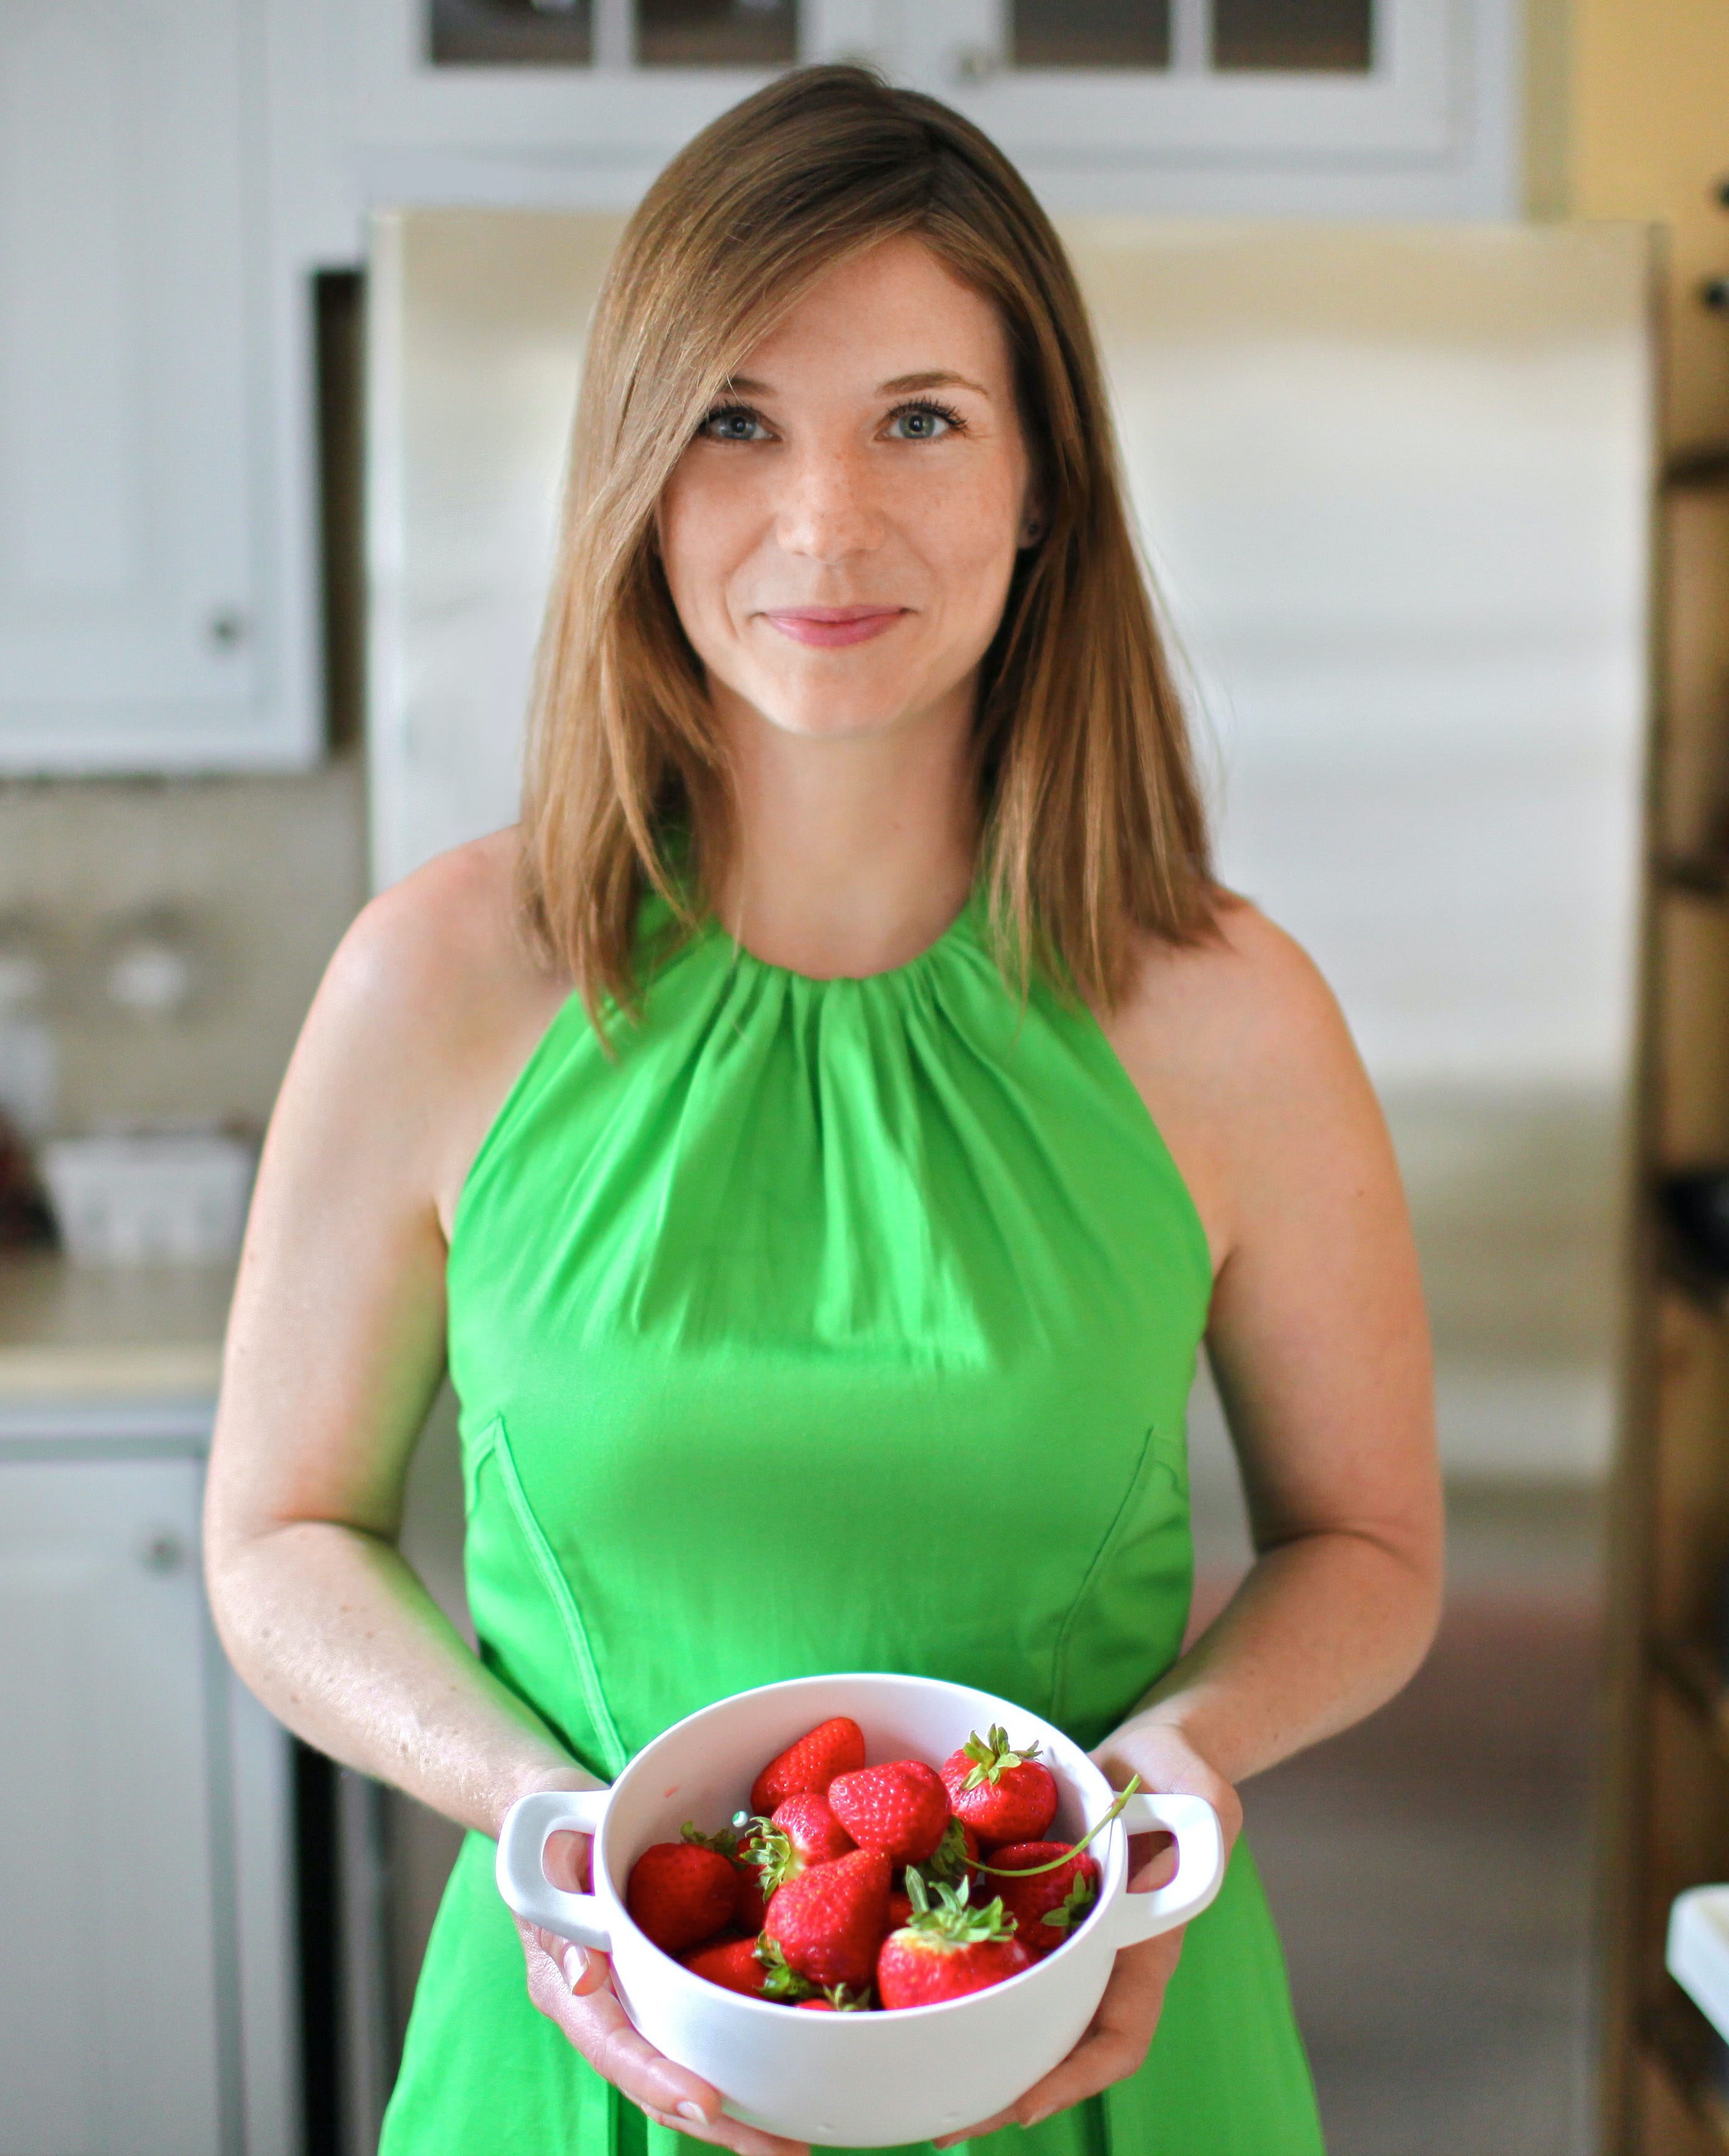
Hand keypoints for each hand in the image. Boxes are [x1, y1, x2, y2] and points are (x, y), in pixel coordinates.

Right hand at [516, 1831, 809, 2155]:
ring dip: (738, 2112)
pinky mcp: (664, 1989)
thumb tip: (584, 1978)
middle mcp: (604, 2012)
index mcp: (569, 1989)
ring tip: (796, 2142)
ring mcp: (635, 2005)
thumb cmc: (554, 1836)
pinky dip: (740, 2064)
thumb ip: (564, 1915)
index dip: (659, 2080)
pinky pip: (701, 2034)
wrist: (555, 1825)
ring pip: (685, 2070)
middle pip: (658, 2083)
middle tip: (782, 2152)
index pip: (614, 2047)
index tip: (709, 2104)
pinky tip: (788, 2081)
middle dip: (718, 2123)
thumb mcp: (550, 1863)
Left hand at [933, 1723, 1240, 2145]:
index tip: (1024, 2105)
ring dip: (977, 2053)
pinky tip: (911, 1999)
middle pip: (1056, 2047)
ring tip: (917, 2093)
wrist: (1145, 1758)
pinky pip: (992, 1960)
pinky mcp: (1027, 1911)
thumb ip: (1208, 1809)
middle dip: (1005, 2090)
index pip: (1119, 2035)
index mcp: (1143, 1948)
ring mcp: (1060, 1939)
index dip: (1077, 2077)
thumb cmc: (1176, 1773)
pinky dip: (956, 1985)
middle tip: (944, 2123)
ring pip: (1020, 2014)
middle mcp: (1098, 1959)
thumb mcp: (1202, 1789)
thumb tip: (1205, 1822)